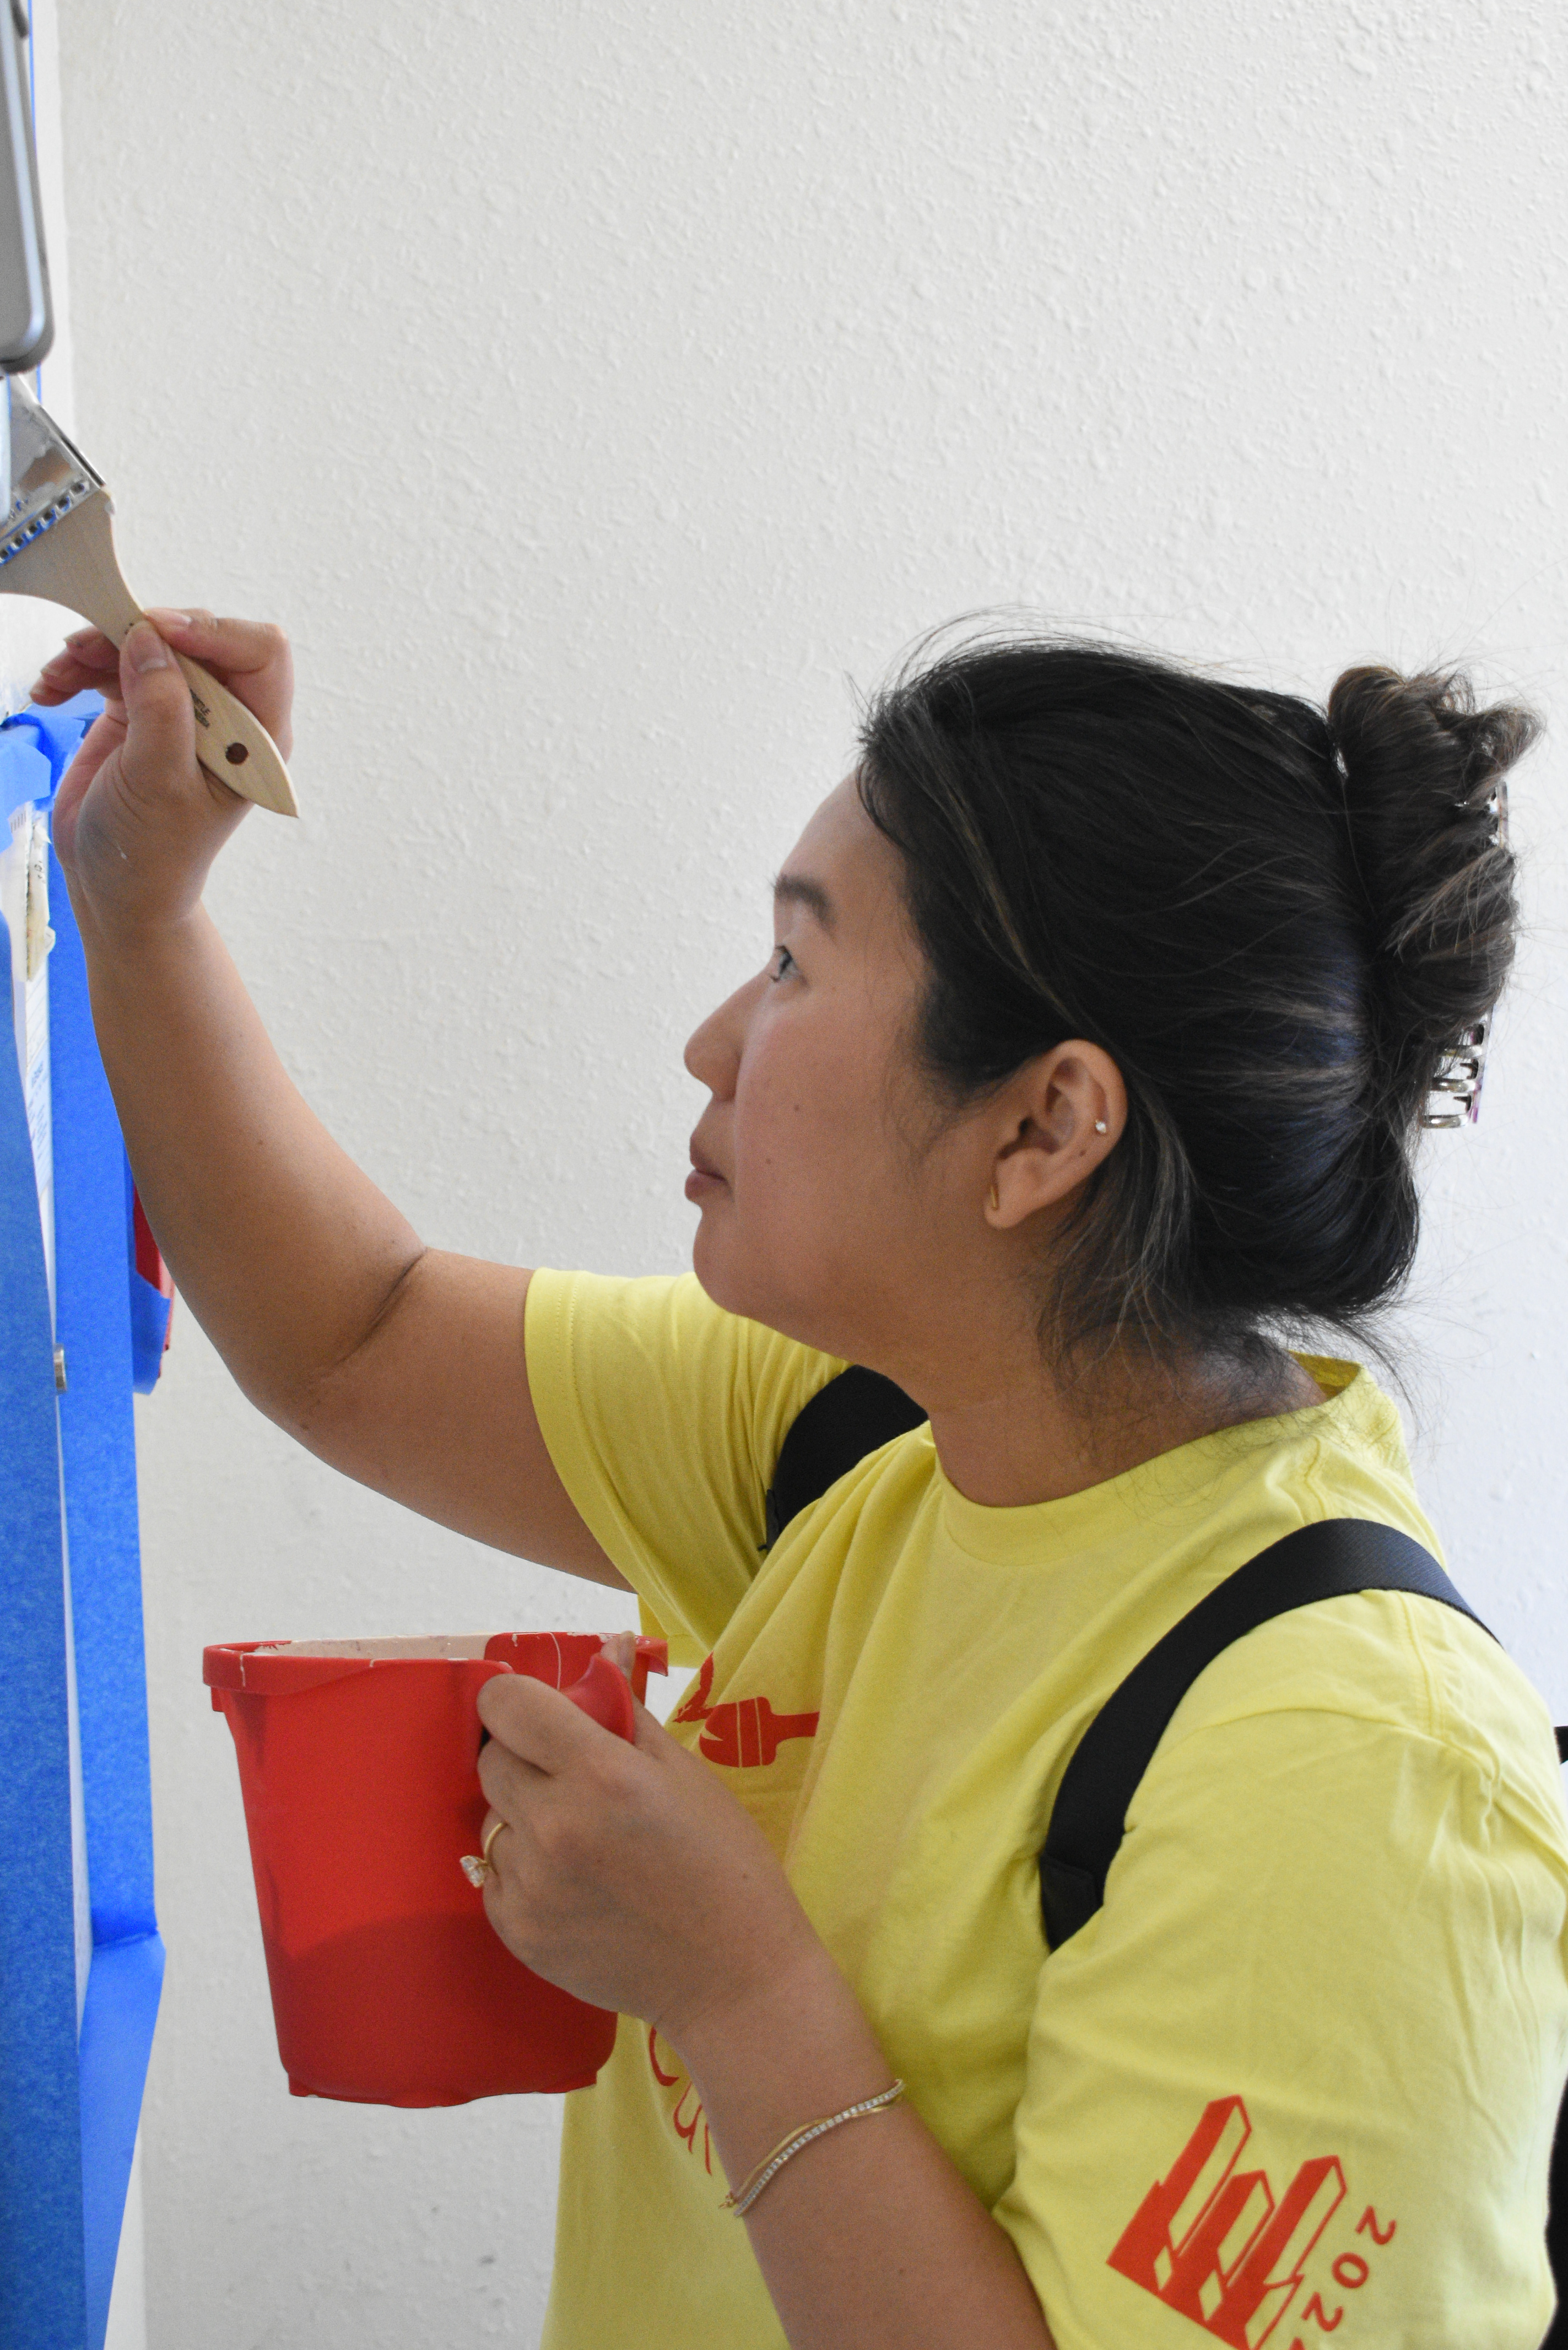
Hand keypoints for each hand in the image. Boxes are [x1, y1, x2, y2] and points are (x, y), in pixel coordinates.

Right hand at [40, 610, 294, 941]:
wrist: (114, 888)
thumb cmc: (152, 852)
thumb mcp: (157, 781)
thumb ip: (161, 708)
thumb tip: (152, 639)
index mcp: (255, 735)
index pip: (259, 652)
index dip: (212, 630)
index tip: (157, 631)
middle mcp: (226, 715)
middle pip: (196, 637)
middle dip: (139, 635)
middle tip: (86, 652)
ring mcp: (181, 709)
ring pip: (149, 643)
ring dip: (98, 647)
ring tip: (58, 676)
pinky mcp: (140, 710)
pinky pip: (114, 664)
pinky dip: (80, 666)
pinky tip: (51, 689)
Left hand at [475, 1642, 822, 2051]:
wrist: (733, 1977)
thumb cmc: (723, 1863)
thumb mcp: (684, 1770)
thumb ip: (624, 1710)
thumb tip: (598, 1655)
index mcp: (600, 1774)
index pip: (505, 1704)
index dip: (517, 1700)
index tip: (537, 1712)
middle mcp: (553, 1826)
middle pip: (491, 1759)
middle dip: (522, 1756)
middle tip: (570, 1777)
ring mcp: (530, 1886)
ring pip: (490, 1820)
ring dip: (523, 1817)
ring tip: (582, 1840)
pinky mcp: (518, 1934)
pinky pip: (493, 1875)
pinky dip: (523, 1869)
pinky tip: (575, 1882)